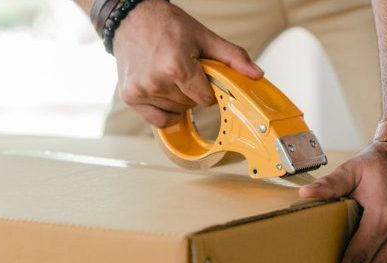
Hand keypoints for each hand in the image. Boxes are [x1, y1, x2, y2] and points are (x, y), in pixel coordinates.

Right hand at [112, 0, 262, 126]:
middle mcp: (156, 82)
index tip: (203, 76)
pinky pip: (158, 120)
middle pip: (191, 105)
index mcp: (176, 66)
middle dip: (193, 91)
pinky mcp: (130, 97)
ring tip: (170, 75)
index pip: (206, 99)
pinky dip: (165, 112)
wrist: (131, 18)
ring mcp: (141, 91)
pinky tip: (164, 94)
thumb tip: (256, 74)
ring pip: (176, 111)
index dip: (209, 89)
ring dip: (178, 99)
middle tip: (185, 70)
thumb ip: (232, 57)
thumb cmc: (166, 25)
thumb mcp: (204, 37)